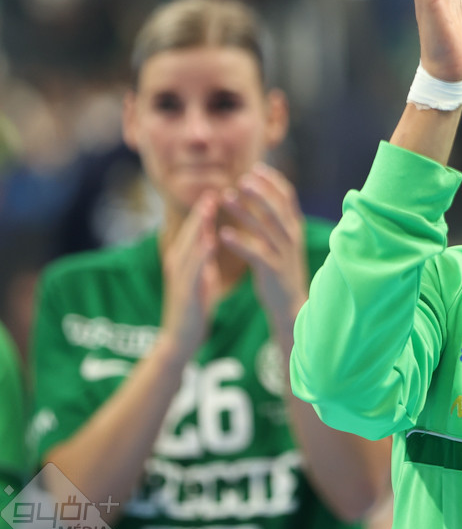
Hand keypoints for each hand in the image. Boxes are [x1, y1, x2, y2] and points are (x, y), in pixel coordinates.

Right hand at [160, 191, 219, 357]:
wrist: (181, 339)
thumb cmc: (194, 306)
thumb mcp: (200, 276)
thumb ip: (203, 257)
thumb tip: (211, 236)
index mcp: (183, 260)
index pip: (194, 230)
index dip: (204, 210)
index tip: (217, 189)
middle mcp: (178, 264)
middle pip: (189, 232)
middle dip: (201, 211)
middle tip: (213, 189)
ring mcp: (179, 278)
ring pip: (188, 246)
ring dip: (198, 225)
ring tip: (210, 206)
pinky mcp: (185, 292)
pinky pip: (193, 269)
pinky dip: (201, 254)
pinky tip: (210, 240)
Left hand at [218, 163, 308, 336]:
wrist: (291, 305)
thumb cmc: (282, 270)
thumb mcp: (284, 241)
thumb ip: (276, 220)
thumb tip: (264, 194)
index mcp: (295, 228)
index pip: (288, 197)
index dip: (273, 181)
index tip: (256, 168)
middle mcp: (291, 237)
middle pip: (277, 208)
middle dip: (260, 191)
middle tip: (243, 178)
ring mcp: (283, 254)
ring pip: (264, 227)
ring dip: (244, 211)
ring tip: (226, 197)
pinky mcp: (272, 271)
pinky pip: (255, 253)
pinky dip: (240, 242)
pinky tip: (223, 233)